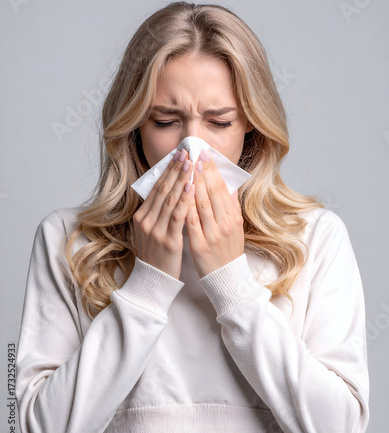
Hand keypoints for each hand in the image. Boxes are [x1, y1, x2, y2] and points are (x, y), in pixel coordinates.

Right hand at [132, 149, 194, 279]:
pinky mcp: (167, 240)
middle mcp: (146, 220)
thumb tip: (169, 191)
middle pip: (162, 189)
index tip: (178, 155)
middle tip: (186, 152)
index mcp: (142, 216)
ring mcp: (155, 230)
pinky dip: (184, 200)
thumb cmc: (157, 254)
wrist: (154, 280)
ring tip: (191, 163)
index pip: (156, 187)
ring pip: (170, 199)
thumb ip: (157, 212)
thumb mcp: (151, 230)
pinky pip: (177, 216)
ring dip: (181, 179)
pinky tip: (192, 187)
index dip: (168, 170)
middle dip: (175, 169)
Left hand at [185, 150, 244, 277]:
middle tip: (194, 154)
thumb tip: (230, 186)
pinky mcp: (199, 245)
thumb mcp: (237, 228)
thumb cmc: (229, 250)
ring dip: (192, 183)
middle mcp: (224, 224)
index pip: (222, 188)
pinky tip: (179, 193)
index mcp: (233, 218)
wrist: (226, 278)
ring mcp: (212, 234)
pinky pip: (190, 221)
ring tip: (186, 167)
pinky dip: (185, 205)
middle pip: (211, 192)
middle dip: (202, 171)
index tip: (205, 155)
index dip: (213, 170)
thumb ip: (233, 207)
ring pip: (201, 203)